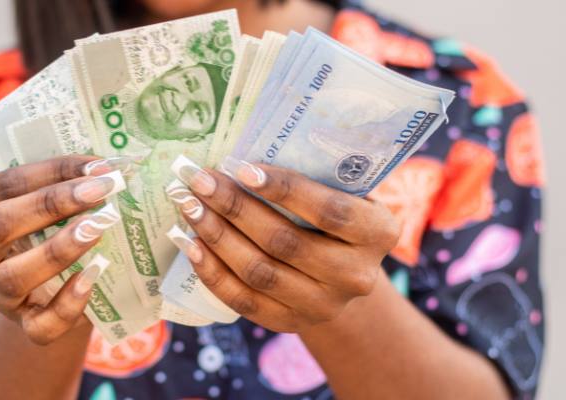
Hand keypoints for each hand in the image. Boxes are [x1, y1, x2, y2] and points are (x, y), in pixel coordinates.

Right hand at [0, 156, 129, 343]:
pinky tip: (92, 278)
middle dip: (52, 204)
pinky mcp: (24, 325)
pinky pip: (40, 324)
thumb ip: (62, 186)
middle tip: (100, 191)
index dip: (52, 171)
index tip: (97, 165)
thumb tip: (107, 166)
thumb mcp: (45, 208)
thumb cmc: (49, 235)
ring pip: (13, 276)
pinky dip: (68, 303)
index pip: (4, 184)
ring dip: (58, 249)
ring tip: (97, 228)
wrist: (53, 294)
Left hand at [170, 155, 399, 332]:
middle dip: (234, 207)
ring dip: (217, 236)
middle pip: (284, 242)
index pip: (328, 210)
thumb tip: (244, 152)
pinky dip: (212, 272)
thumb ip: (312, 175)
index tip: (239, 168)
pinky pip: (243, 301)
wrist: (342, 272)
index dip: (282, 189)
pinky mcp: (291, 323)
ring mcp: (324, 306)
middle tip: (198, 181)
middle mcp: (355, 275)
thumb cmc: (334, 215)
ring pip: (259, 272)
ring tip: (188, 206)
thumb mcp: (342, 191)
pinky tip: (190, 245)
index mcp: (377, 233)